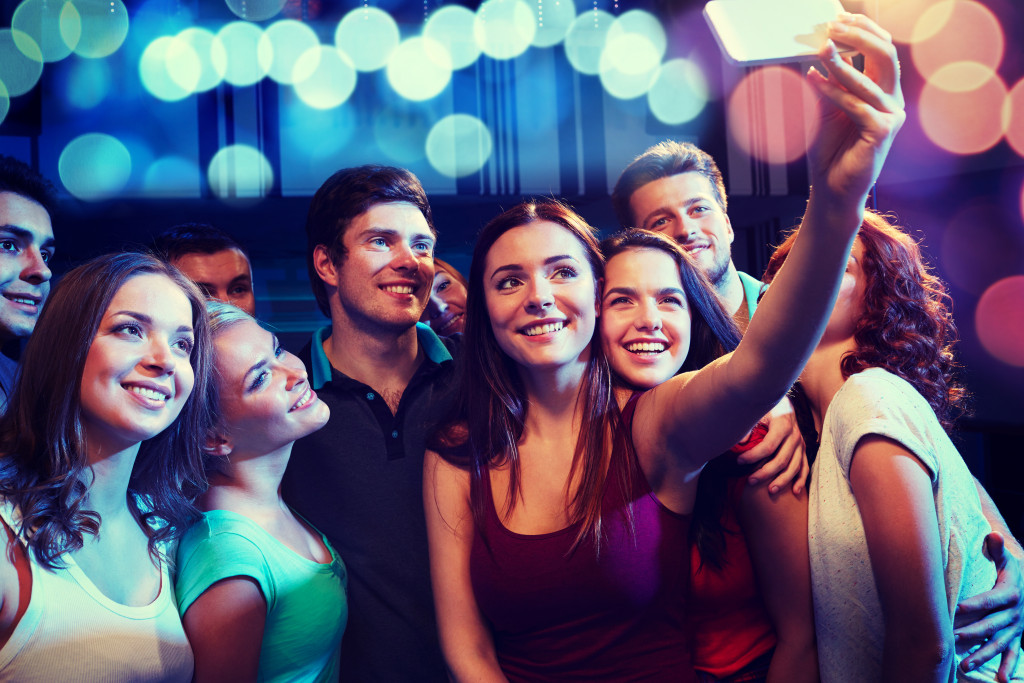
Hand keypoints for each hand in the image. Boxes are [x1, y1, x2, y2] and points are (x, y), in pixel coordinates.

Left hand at [736, 397, 807, 494]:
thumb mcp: (758, 412)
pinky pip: (805, 468)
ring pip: (794, 467)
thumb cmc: (767, 409)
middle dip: (765, 473)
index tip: (739, 461)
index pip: (768, 446)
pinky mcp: (803, 451)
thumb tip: (740, 442)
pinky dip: (801, 480)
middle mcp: (794, 436)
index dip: (753, 456)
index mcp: (783, 425)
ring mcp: (801, 445)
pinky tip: (795, 492)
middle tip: (750, 481)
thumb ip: (749, 426)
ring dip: (782, 481)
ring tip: (770, 491)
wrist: (784, 404)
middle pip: (781, 460)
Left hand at [807, 13, 904, 212]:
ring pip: (869, 78)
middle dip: (859, 36)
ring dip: (840, 62)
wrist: (832, 187)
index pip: (881, 49)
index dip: (863, 30)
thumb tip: (823, 47)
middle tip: (832, 28)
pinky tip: (813, 81)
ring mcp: (891, 115)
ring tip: (820, 48)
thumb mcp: (827, 106)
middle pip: (885, 54)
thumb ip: (831, 79)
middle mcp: (892, 99)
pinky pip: (855, 104)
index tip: (837, 17)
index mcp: (883, 90)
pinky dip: (832, 91)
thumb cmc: (830, 149)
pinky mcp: (882, 132)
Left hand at [955, 532, 1023, 680]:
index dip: (976, 603)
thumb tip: (993, 534)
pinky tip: (1002, 681)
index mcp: (1010, 593)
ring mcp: (1016, 628)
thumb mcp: (1008, 560)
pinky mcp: (1017, 638)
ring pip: (999, 644)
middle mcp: (1014, 614)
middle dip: (973, 632)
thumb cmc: (1014, 572)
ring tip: (965, 665)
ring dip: (983, 655)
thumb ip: (997, 549)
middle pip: (992, 625)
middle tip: (954, 638)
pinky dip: (1009, 667)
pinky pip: (1014, 655)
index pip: (991, 599)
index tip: (959, 608)